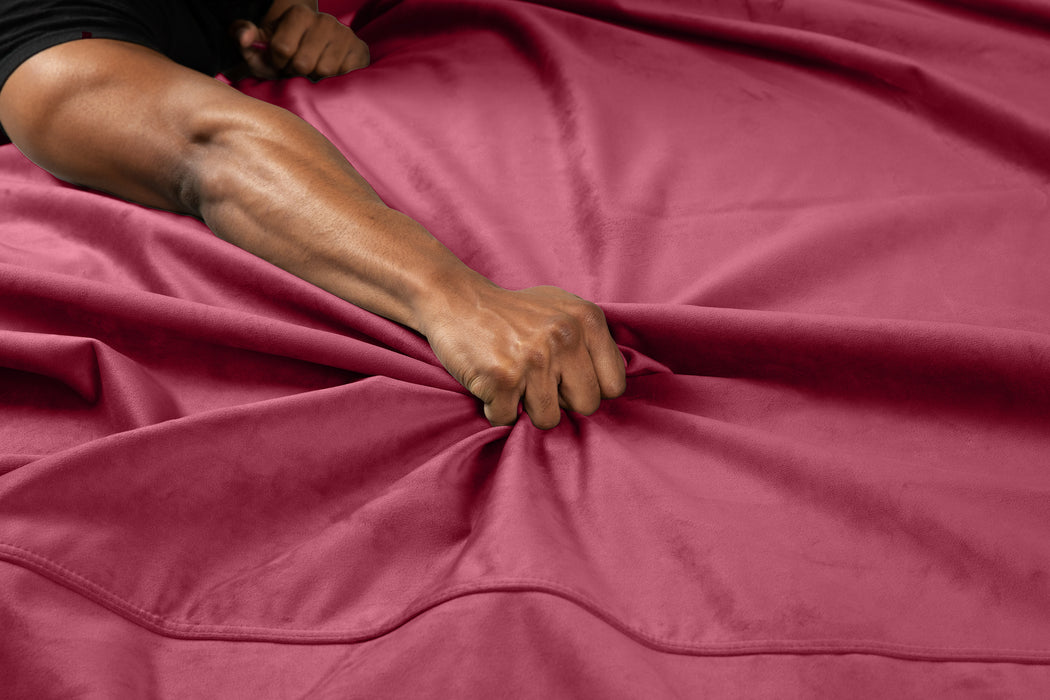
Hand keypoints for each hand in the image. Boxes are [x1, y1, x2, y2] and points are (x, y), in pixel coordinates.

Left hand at [228, 4, 368, 80]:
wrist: (322, 58)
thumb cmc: (286, 55)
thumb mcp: (262, 46)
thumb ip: (243, 36)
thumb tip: (244, 38)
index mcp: (299, 13)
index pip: (281, 47)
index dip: (277, 62)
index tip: (281, 62)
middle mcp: (325, 20)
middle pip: (302, 62)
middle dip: (296, 73)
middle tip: (299, 70)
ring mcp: (345, 35)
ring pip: (323, 71)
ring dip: (316, 79)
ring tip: (314, 73)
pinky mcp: (361, 52)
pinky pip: (343, 76)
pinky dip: (334, 82)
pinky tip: (331, 76)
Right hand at [419, 282, 626, 428]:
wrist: (455, 299)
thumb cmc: (512, 312)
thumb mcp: (562, 309)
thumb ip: (591, 340)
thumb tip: (611, 386)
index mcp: (587, 319)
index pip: (614, 384)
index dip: (590, 388)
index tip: (568, 380)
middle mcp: (565, 337)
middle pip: (587, 406)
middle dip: (561, 402)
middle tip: (537, 381)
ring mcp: (534, 359)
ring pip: (549, 419)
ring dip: (527, 407)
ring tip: (514, 380)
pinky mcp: (502, 378)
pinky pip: (508, 419)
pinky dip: (496, 408)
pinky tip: (490, 382)